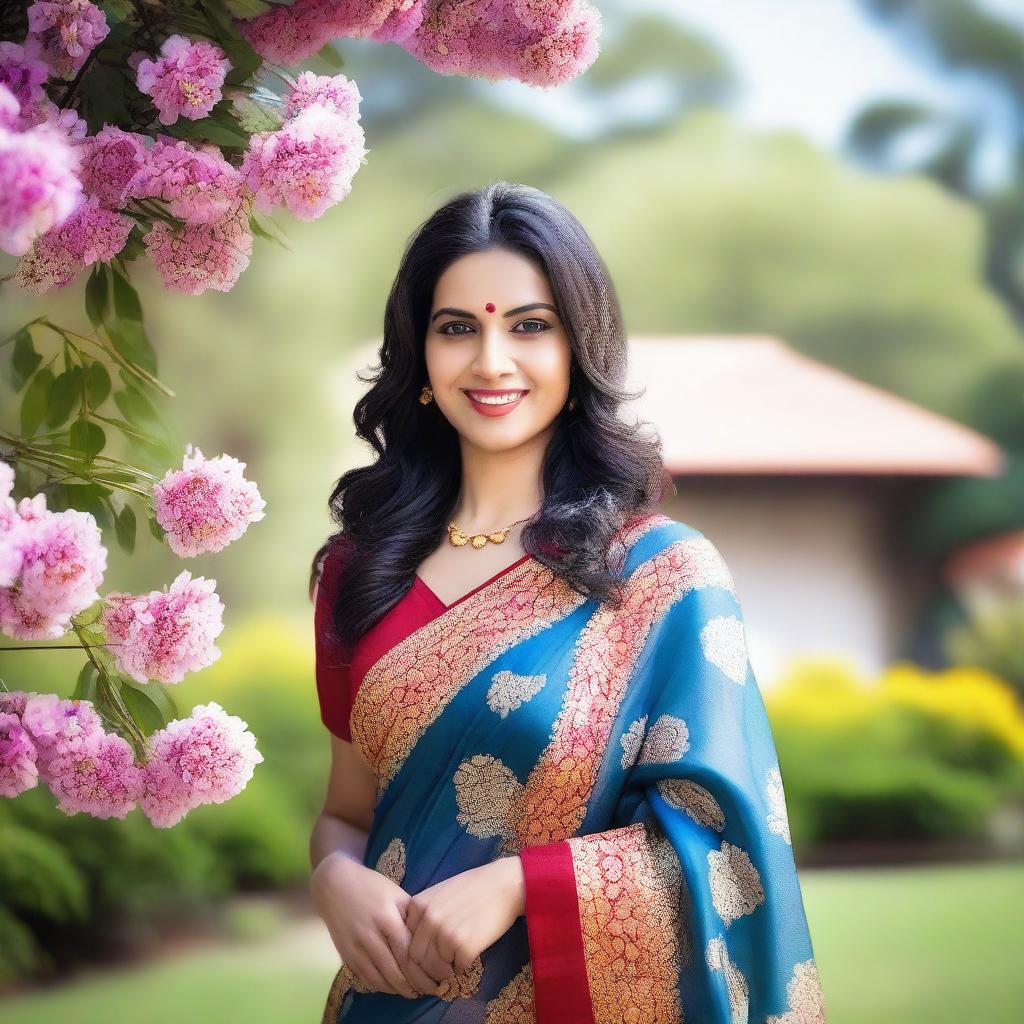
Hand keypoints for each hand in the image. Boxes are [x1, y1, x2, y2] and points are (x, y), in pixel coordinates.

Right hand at [310, 850, 423, 998]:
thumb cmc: (371, 886)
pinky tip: (392, 988)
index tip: (438, 977)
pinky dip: (380, 986)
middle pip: (395, 971)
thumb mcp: (396, 894)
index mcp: (387, 919)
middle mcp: (370, 936)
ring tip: (413, 992)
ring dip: (397, 990)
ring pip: (379, 979)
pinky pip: (365, 977)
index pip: (408, 953)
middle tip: (430, 990)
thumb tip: (430, 938)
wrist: (334, 885)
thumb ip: (412, 916)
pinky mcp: (345, 955)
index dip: (424, 970)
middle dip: (415, 985)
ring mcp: (355, 948)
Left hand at [403, 856, 524, 986]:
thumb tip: (414, 942)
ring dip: (444, 971)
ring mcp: (445, 934)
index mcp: (418, 905)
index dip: (415, 954)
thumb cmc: (474, 887)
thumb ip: (424, 913)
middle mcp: (428, 920)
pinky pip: (457, 969)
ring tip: (455, 963)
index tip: (425, 958)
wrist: (505, 884)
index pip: (405, 941)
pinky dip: (463, 966)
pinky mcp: (464, 947)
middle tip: (440, 968)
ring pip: (435, 968)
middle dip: (427, 968)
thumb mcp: (440, 893)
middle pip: (416, 959)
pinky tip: (470, 954)